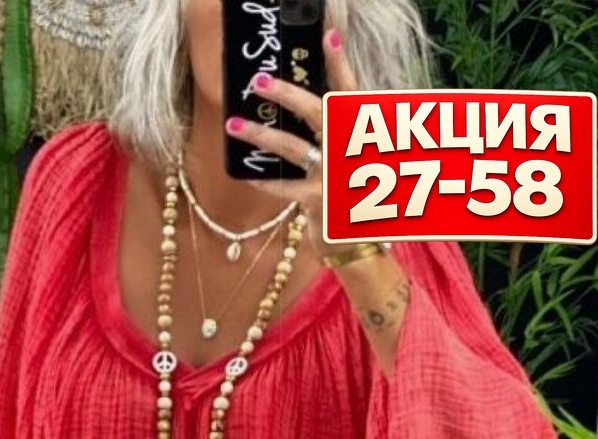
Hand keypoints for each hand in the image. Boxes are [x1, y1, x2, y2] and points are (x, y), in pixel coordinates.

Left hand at [224, 28, 366, 266]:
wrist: (363, 243)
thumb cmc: (358, 197)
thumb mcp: (357, 161)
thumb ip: (340, 134)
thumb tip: (311, 105)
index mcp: (363, 135)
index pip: (352, 92)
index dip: (341, 64)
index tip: (329, 35)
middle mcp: (349, 151)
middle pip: (316, 113)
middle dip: (286, 94)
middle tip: (258, 81)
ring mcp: (333, 177)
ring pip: (292, 148)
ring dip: (260, 135)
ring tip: (234, 125)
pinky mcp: (316, 203)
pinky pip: (284, 188)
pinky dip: (266, 182)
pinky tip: (248, 176)